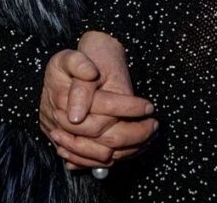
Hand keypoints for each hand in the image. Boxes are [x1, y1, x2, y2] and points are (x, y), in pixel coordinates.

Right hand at [40, 33, 156, 171]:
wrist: (63, 77)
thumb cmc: (73, 63)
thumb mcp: (71, 55)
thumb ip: (79, 63)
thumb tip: (90, 74)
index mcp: (63, 98)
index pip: (102, 107)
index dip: (128, 107)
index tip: (148, 106)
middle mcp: (62, 122)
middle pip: (103, 137)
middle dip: (134, 133)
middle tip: (154, 124)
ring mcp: (65, 138)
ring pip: (102, 154)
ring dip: (129, 149)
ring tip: (148, 136)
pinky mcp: (70, 148)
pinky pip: (95, 161)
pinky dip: (116, 157)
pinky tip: (132, 147)